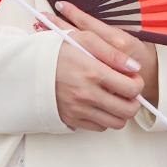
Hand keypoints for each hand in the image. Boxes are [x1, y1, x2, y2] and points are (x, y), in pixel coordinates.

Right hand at [53, 1, 146, 129]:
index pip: (132, 89)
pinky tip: (99, 103)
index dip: (138, 84)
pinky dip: (104, 118)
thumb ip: (112, 52)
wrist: (28, 66)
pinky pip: (99, 127)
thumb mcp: (85, 39)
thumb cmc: (58, 50)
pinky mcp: (72, 120)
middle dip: (134, 101)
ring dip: (120, 112)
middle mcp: (87, 95)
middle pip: (128, 110)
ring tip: (114, 98)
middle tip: (128, 91)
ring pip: (116, 123)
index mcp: (93, 73)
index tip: (133, 78)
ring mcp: (79, 110)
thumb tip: (135, 67)